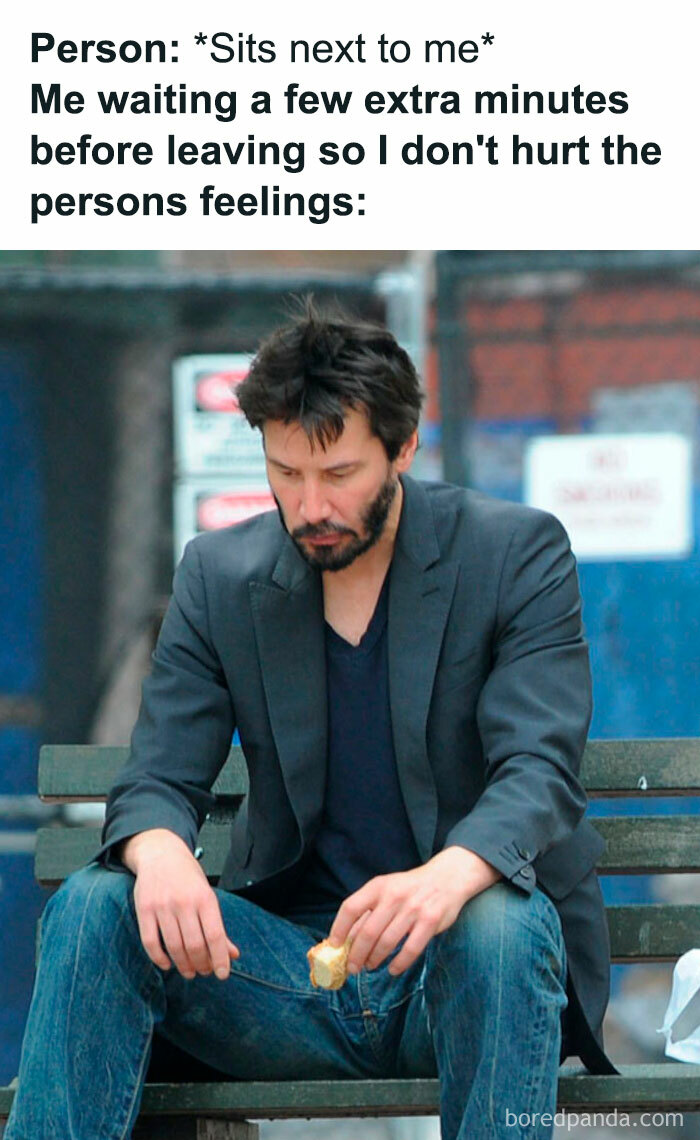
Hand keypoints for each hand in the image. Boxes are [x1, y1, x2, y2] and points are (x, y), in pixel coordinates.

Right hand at [123, 829, 239, 980]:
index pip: (215, 935)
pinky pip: (150, 942)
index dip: (220, 958)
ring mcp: (162, 906)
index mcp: (204, 897)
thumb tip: (233, 954)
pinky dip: (159, 958)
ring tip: (189, 971)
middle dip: (201, 964)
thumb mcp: (207, 896)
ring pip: (174, 946)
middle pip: (194, 945)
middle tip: (203, 972)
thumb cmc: (188, 877)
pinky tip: (167, 964)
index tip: (222, 974)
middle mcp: (184, 902)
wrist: (161, 854)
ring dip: (183, 965)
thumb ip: (218, 927)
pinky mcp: (144, 909)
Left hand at [327, 847, 500, 976]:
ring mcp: (413, 909)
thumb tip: (345, 938)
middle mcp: (394, 896)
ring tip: (371, 966)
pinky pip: (410, 949)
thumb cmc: (410, 887)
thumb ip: (368, 910)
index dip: (339, 928)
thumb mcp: (386, 889)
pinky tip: (392, 969)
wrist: (447, 877)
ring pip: (387, 942)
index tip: (334, 945)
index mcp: (379, 886)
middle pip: (367, 931)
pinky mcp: (430, 922)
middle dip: (356, 954)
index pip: (351, 908)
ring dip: (375, 959)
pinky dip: (399, 963)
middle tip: (352, 967)